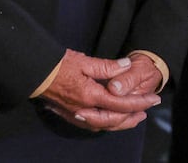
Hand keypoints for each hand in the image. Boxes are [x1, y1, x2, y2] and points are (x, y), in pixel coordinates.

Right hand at [37, 49, 158, 131]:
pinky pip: (91, 125)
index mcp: (90, 96)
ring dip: (120, 123)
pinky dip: (105, 124)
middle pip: (113, 120)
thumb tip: (127, 66)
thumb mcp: (84, 61)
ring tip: (134, 117)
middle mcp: (83, 110)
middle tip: (147, 111)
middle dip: (132, 117)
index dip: (139, 102)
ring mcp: (75, 114)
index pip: (120, 103)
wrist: (33, 73)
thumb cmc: (58, 65)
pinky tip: (111, 120)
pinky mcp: (69, 115)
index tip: (153, 99)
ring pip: (102, 125)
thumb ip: (107, 67)